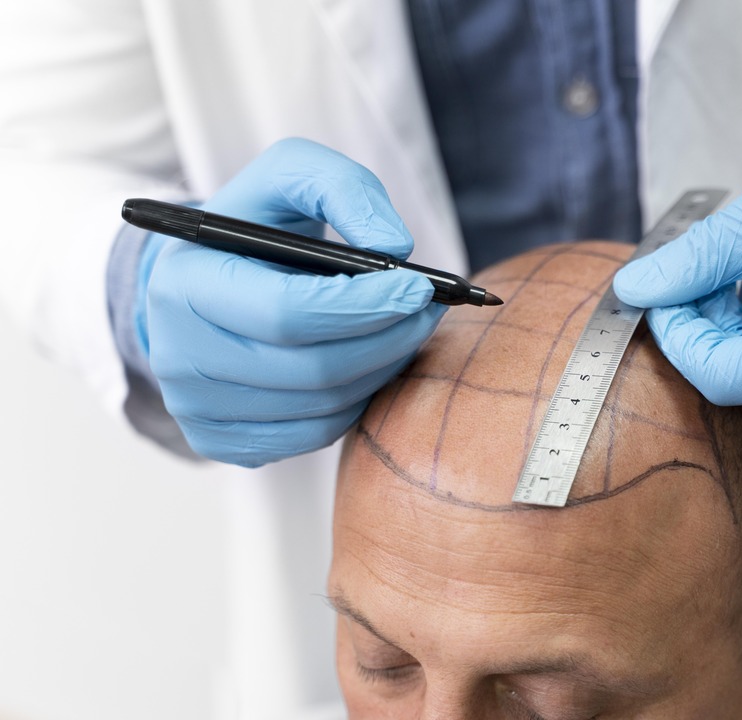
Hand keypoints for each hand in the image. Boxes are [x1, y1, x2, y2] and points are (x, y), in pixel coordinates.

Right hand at [142, 138, 445, 465]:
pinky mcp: (220, 439)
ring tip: (405, 331)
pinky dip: (355, 401)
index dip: (364, 306)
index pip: (287, 313)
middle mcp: (178, 355)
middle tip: (428, 311)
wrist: (206, 276)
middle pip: (313, 369)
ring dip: (380, 369)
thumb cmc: (257, 224)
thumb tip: (393, 247)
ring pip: (321, 407)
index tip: (418, 289)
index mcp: (185, 284)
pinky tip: (368, 363)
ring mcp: (195, 407)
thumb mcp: (291, 176)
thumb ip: (344, 189)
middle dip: (388, 339)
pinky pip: (312, 435)